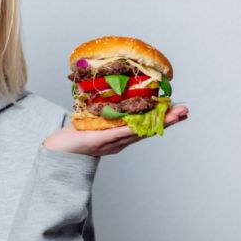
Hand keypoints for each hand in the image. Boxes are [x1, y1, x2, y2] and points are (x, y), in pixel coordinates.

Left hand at [41, 105, 189, 156]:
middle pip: (147, 129)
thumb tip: (112, 89)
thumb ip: (104, 109)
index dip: (163, 119)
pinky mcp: (97, 141)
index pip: (145, 126)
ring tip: (173, 115)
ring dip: (156, 123)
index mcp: (119, 136)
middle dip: (168, 120)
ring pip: (137, 132)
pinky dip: (129, 129)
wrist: (55, 152)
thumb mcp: (93, 120)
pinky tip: (140, 124)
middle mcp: (118, 142)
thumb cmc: (73, 135)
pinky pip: (116, 134)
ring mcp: (109, 143)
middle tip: (186, 110)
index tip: (180, 110)